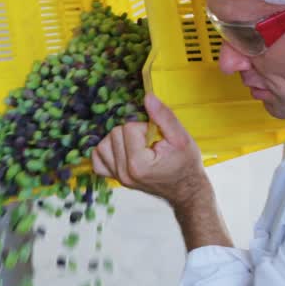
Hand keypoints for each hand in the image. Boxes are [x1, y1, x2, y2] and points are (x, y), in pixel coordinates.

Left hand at [90, 93, 208, 206]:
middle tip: (149, 143)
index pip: (128, 128)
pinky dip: (107, 152)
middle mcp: (124, 173)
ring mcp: (117, 178)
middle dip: (132, 132)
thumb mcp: (181, 138)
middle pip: (113, 134)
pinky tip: (122, 151)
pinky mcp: (114, 178)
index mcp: (138, 165)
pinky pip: (97, 160)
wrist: (186, 188)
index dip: (144, 127)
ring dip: (118, 140)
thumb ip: (164, 116)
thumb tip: (148, 97)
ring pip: (102, 145)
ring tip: (137, 146)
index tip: (156, 137)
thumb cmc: (185, 164)